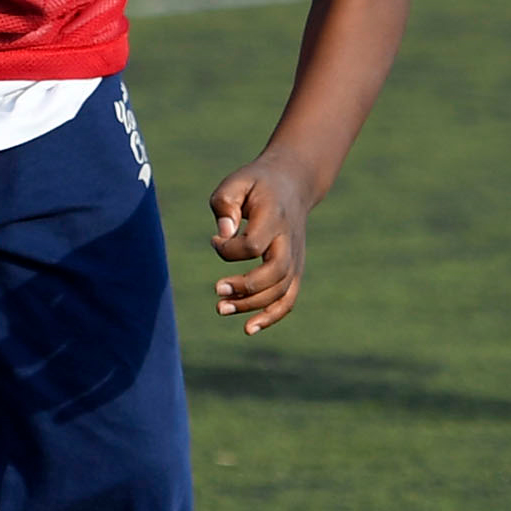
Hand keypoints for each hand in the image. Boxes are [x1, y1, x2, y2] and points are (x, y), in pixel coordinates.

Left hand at [206, 153, 320, 334]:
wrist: (293, 184)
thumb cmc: (256, 183)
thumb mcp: (237, 181)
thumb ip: (225, 203)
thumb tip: (224, 234)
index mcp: (274, 217)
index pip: (254, 244)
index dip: (229, 249)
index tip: (215, 240)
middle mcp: (289, 240)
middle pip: (275, 273)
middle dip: (246, 287)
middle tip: (217, 290)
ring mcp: (295, 257)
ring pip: (281, 291)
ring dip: (252, 306)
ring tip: (221, 309)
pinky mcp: (294, 269)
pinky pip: (288, 299)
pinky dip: (271, 316)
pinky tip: (248, 329)